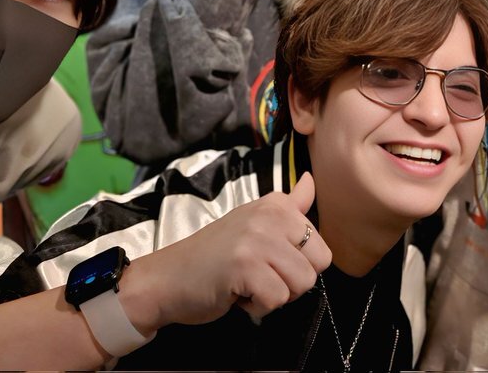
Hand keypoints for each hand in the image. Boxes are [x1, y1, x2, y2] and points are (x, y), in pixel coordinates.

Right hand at [135, 172, 331, 329]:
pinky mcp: (246, 267)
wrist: (166, 279)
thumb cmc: (213, 257)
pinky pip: (277, 299)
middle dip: (291, 282)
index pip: (321, 247)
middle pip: (317, 267)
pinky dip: (258, 308)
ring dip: (274, 295)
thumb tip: (311, 180)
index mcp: (276, 205)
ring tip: (246, 283)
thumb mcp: (253, 223)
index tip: (268, 260)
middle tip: (259, 276)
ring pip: (301, 284)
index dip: (297, 265)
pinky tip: (236, 294)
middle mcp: (270, 216)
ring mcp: (258, 240)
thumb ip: (288, 206)